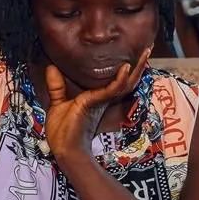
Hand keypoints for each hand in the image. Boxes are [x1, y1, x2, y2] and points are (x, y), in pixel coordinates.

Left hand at [43, 46, 151, 160]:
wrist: (65, 150)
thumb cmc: (63, 133)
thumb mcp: (58, 103)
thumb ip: (57, 86)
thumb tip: (51, 67)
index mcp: (96, 98)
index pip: (115, 81)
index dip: (126, 70)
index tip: (134, 56)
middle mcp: (103, 99)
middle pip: (126, 80)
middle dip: (139, 66)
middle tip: (147, 49)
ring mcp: (101, 101)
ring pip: (125, 83)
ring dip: (137, 68)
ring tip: (146, 52)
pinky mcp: (95, 103)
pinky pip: (112, 89)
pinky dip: (120, 79)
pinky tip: (127, 67)